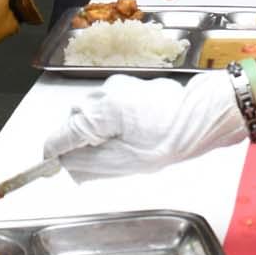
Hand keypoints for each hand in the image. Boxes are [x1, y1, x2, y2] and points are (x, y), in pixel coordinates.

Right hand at [43, 73, 246, 180]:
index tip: (49, 168)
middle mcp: (105, 92)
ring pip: (92, 111)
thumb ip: (90, 163)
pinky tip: (129, 138)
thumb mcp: (127, 162)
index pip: (62, 132)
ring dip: (95, 132)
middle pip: (75, 119)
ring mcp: (119, 85)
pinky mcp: (131, 87)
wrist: (206, 115)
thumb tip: (65, 163)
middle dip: (77, 142)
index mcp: (102, 110)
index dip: (52, 154)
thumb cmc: (171, 138)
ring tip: (116, 153)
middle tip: (89, 167)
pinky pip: (108, 106)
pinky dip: (109, 123)